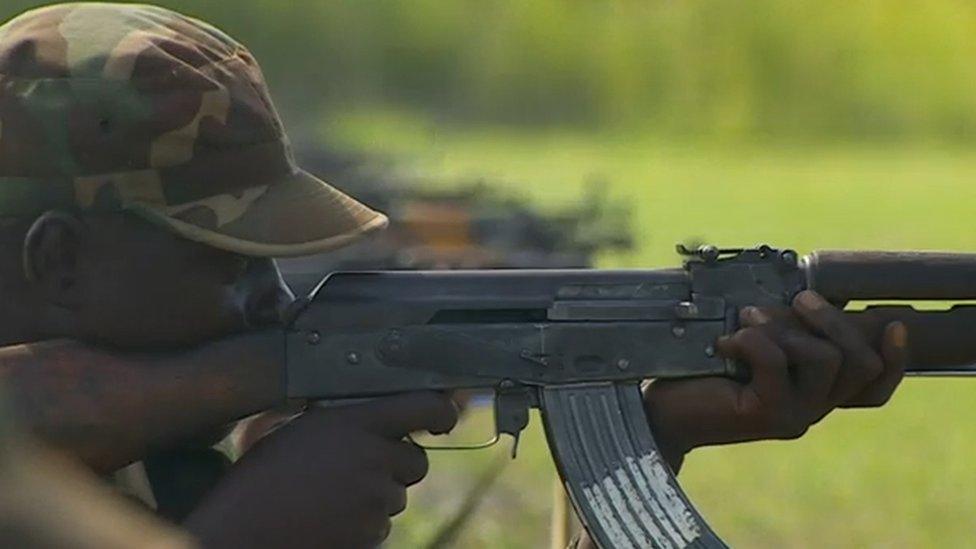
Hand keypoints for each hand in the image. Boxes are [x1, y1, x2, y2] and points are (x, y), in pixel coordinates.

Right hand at [184, 392, 457, 548]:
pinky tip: (325, 521)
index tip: (444, 417)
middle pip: (416, 462)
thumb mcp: (291, 431)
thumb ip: (337, 422)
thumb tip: (364, 418)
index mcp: (353, 423)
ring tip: (327, 499)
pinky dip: (360, 525)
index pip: (423, 408)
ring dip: (374, 497)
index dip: (440, 412)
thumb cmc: (255, 482)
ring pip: (395, 497)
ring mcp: (374, 500)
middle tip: (361, 469)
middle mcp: (373, 458)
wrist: (238, 536)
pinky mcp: (371, 535)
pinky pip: (379, 527)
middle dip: (397, 466)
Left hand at [644, 290, 907, 470]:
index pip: (874, 386)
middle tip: (798, 299)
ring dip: (784, 326)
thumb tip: (807, 298)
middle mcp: (812, 409)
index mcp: (814, 393)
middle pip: (858, 362)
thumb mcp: (753, 350)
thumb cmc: (702, 375)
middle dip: (832, 319)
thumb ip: (785, 334)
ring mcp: (794, 416)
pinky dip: (751, 339)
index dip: (894, 357)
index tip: (893, 322)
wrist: (662, 414)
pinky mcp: (767, 414)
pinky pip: (776, 361)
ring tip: (745, 321)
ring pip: (823, 358)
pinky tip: (725, 344)